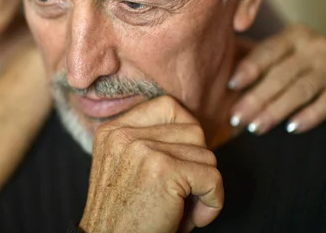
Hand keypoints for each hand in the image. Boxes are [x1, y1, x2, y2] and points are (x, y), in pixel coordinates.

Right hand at [79, 96, 223, 232]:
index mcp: (112, 131)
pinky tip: (194, 219)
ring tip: (184, 209)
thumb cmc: (123, 217)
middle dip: (197, 164)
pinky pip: (212, 177)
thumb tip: (194, 132)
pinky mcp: (163, 170)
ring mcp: (142, 149)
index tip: (184, 162)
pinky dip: (213, 202)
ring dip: (204, 186)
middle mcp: (124, 134)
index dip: (187, 134)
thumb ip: (147, 143)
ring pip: (206, 155)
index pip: (168, 106)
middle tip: (184, 193)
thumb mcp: (124, 168)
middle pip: (192, 130)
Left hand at [229, 24, 325, 133]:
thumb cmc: (295, 61)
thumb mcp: (280, 52)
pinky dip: (309, 116)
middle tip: (236, 117)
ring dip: (275, 111)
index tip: (230, 85)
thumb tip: (213, 69)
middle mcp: (315, 47)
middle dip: (256, 98)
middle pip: (281, 75)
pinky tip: (291, 128)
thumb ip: (253, 56)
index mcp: (294, 35)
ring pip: (300, 91)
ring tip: (255, 127)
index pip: (268, 51)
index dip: (249, 68)